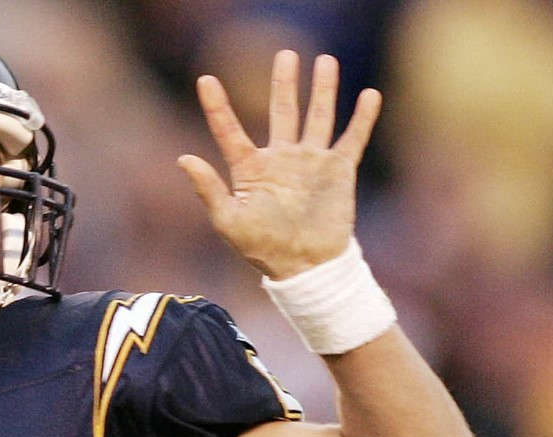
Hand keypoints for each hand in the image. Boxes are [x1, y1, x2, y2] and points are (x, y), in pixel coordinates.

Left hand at [177, 50, 379, 279]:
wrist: (304, 266)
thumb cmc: (262, 248)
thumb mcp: (228, 220)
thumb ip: (208, 188)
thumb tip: (183, 158)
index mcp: (250, 169)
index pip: (229, 130)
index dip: (217, 106)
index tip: (206, 80)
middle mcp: (281, 158)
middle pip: (281, 111)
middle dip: (283, 84)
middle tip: (285, 55)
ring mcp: (311, 161)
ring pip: (317, 116)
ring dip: (322, 89)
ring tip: (325, 61)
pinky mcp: (338, 170)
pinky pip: (353, 137)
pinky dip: (362, 117)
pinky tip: (369, 94)